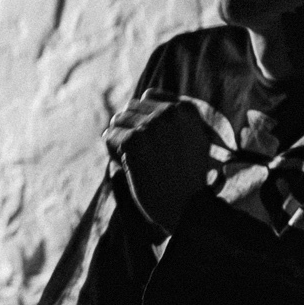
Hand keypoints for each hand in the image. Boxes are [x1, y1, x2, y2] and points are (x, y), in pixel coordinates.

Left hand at [103, 98, 215, 232]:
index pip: (149, 96)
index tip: (147, 137)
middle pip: (131, 107)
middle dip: (129, 128)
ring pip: (118, 120)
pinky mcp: (135, 140)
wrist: (186, 209)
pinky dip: (113, 153)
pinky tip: (127, 166)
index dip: (142, 116)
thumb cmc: (187, 180)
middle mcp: (171, 112)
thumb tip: (142, 101)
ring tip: (133, 160)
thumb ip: (175, 119)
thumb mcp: (193, 141)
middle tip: (137, 153)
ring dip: (120, 140)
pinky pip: (110, 137)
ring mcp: (152, 124)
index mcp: (187, 110)